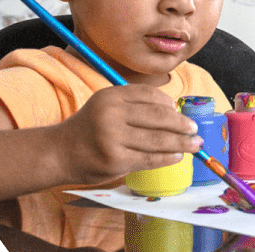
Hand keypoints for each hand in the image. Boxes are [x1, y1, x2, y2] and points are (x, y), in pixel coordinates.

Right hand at [55, 85, 202, 185]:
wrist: (60, 152)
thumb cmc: (91, 127)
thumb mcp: (107, 105)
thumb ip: (135, 104)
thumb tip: (174, 110)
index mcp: (111, 95)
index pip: (149, 95)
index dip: (169, 103)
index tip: (180, 110)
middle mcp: (112, 114)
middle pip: (157, 116)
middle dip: (181, 123)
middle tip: (194, 128)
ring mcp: (113, 138)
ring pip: (156, 139)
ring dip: (180, 142)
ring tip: (194, 144)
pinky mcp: (115, 160)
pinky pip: (149, 158)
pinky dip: (167, 157)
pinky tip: (177, 156)